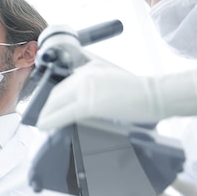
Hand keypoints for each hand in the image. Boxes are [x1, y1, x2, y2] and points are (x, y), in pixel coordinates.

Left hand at [36, 60, 196, 131]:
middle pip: (57, 93)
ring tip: (41, 124)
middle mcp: (85, 75)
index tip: (47, 107)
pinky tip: (44, 126)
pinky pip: (64, 113)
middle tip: (40, 117)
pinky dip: (51, 120)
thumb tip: (85, 101)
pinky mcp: (91, 103)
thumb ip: (96, 85)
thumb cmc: (141, 91)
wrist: (157, 94)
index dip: (53, 98)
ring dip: (46, 114)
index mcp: (90, 69)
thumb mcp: (113, 79)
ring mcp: (87, 88)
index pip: (64, 84)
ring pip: (57, 102)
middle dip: (46, 106)